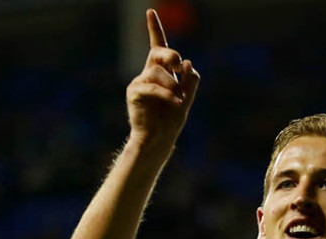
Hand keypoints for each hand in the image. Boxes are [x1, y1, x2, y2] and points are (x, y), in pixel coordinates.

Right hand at [126, 9, 199, 154]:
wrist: (159, 138)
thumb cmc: (171, 119)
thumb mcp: (187, 97)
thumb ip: (190, 80)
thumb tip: (188, 62)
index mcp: (160, 72)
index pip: (157, 47)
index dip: (154, 29)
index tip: (151, 11)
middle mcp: (148, 74)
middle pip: (158, 53)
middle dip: (170, 54)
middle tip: (179, 64)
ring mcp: (140, 82)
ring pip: (158, 72)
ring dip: (173, 85)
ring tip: (178, 100)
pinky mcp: (135, 93)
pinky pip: (152, 87)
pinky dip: (167, 94)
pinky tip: (176, 102)